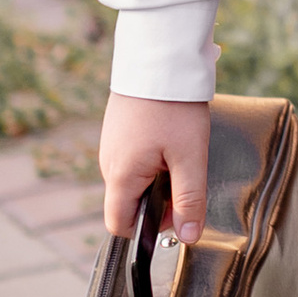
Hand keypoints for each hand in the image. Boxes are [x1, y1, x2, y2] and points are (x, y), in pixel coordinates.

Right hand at [100, 95, 210, 242]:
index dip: (148, 229)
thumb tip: (188, 236)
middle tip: (185, 173)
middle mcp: (108, 164)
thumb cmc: (173, 107)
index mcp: (121, 176)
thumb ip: (189, 199)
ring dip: (157, 176)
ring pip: (133, 179)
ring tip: (179, 149)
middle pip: (129, 202)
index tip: (176, 212)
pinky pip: (132, 158)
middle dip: (158, 199)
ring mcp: (111, 146)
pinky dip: (151, 157)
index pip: (120, 225)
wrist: (158, 59)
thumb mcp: (190, 157)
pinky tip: (169, 137)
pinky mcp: (118, 131)